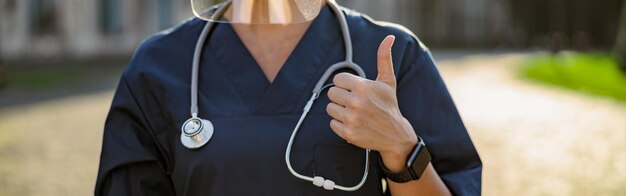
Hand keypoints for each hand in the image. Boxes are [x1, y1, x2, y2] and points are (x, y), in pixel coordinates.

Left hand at [326, 35, 417, 171]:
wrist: (395, 135)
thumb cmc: (389, 105)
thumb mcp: (387, 81)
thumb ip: (384, 58)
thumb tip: (389, 37)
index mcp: (363, 87)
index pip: (337, 79)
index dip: (345, 84)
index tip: (355, 89)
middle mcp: (356, 102)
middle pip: (331, 93)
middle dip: (341, 96)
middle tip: (354, 102)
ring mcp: (351, 119)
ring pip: (330, 108)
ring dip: (339, 110)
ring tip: (354, 112)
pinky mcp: (348, 133)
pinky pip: (332, 123)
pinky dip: (340, 124)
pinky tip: (353, 123)